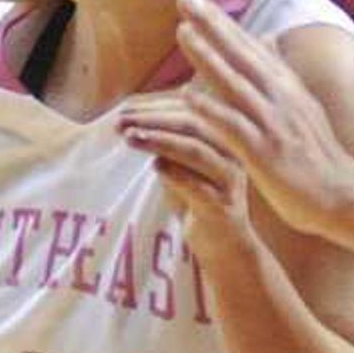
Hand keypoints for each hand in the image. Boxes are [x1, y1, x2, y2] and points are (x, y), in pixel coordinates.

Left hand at [114, 87, 253, 253]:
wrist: (225, 247)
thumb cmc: (199, 202)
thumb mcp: (182, 166)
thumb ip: (167, 143)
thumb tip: (133, 118)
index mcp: (224, 137)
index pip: (190, 110)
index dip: (157, 106)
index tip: (124, 108)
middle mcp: (232, 153)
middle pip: (193, 125)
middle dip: (153, 120)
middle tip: (121, 120)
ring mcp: (229, 180)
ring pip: (196, 151)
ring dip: (160, 141)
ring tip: (131, 138)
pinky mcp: (223, 208)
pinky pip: (198, 186)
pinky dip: (175, 174)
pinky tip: (154, 167)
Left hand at [145, 0, 353, 240]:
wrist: (345, 197)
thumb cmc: (319, 159)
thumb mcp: (302, 109)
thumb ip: (280, 75)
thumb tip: (269, 37)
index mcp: (287, 88)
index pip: (250, 46)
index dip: (222, 21)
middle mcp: (282, 98)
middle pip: (242, 54)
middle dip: (213, 24)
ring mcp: (274, 124)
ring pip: (236, 84)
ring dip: (209, 58)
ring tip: (182, 33)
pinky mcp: (267, 153)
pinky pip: (235, 127)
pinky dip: (213, 110)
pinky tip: (188, 98)